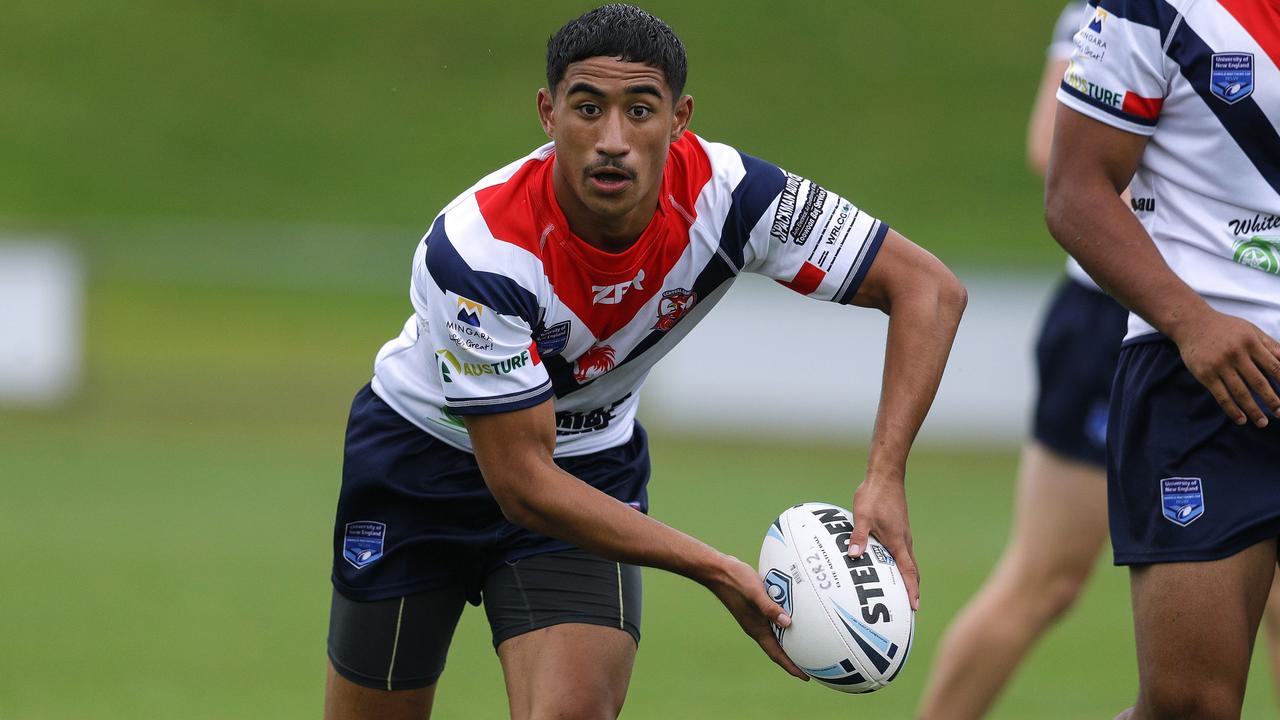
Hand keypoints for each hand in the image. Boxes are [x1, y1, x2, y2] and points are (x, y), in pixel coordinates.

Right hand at [703, 554, 808, 680]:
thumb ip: (770, 608)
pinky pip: (773, 619)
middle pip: (778, 648)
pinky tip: (794, 615)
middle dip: (793, 658)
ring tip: (806, 643)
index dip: (791, 667)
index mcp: (756, 629)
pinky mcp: (756, 607)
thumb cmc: (735, 580)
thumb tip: (788, 623)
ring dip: (790, 640)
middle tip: (811, 665)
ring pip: (776, 634)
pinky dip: (784, 622)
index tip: (805, 677)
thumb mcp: (755, 593)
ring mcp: (755, 617)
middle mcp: (756, 626)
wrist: (718, 571)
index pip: (776, 654)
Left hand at [848, 474, 918, 610]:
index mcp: (897, 541)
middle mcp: (904, 540)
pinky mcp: (898, 529)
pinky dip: (900, 564)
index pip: (908, 571)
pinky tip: (888, 567)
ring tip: (900, 593)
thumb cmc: (874, 495)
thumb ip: (858, 536)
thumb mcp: (862, 516)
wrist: (885, 477)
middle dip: (912, 589)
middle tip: (910, 608)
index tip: (915, 606)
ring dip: (906, 577)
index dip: (912, 590)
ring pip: (907, 561)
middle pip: (912, 570)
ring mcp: (902, 534)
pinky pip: (901, 552)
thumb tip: (854, 555)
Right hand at [1170, 309, 1279, 426]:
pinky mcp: (1205, 375)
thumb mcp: (1251, 330)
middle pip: (1258, 382)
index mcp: (1251, 343)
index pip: (1274, 366)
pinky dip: (1232, 410)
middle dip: (1272, 400)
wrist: (1192, 323)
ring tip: (1262, 422)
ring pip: (1240, 393)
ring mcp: (1219, 365)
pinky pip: (1221, 396)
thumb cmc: (1225, 328)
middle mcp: (1236, 354)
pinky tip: (1241, 419)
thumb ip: (1270, 345)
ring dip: (1253, 410)